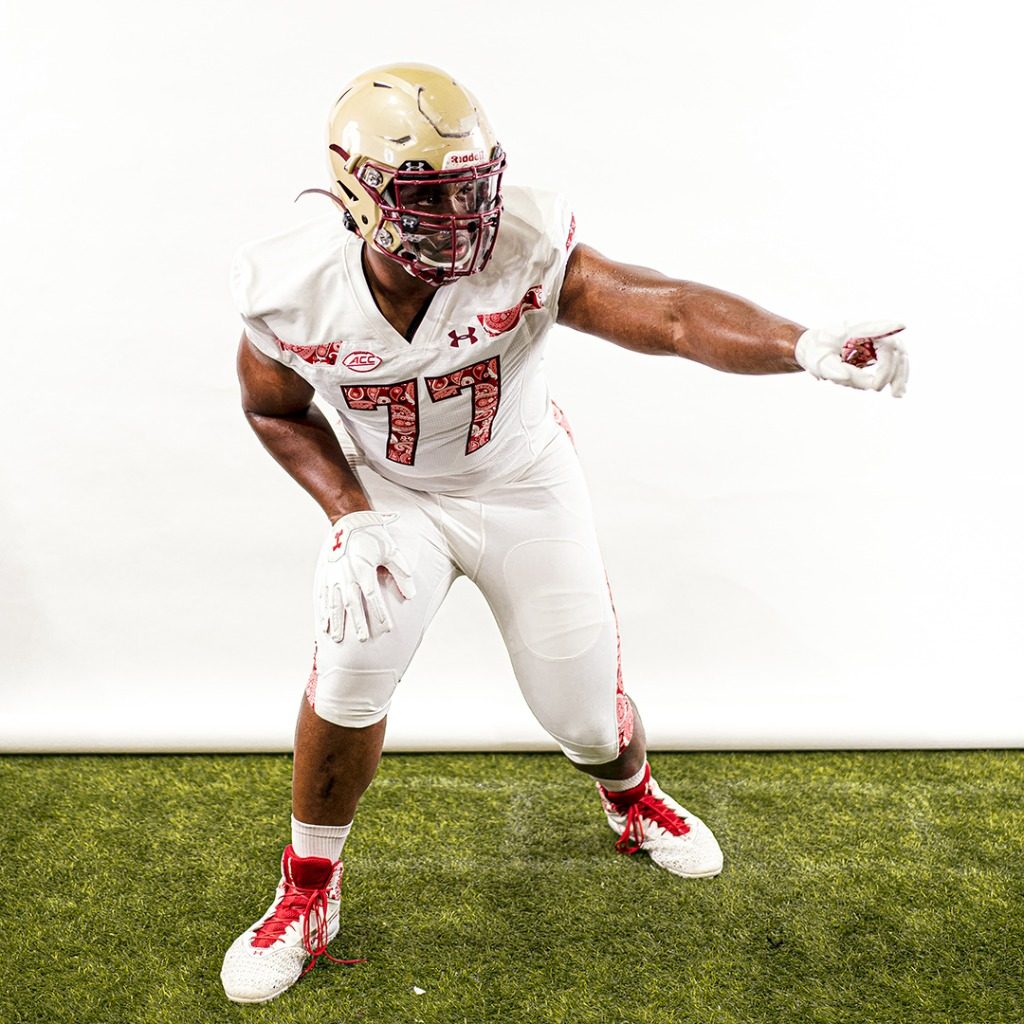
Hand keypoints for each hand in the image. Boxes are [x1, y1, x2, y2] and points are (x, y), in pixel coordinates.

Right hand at [318, 511, 415, 642]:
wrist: (349, 520)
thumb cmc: (374, 536)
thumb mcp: (392, 551)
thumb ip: (402, 573)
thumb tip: (411, 595)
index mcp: (363, 569)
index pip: (372, 597)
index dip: (379, 613)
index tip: (386, 628)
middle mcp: (346, 574)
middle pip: (352, 604)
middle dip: (357, 623)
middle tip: (362, 640)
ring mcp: (333, 575)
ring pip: (333, 603)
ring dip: (336, 621)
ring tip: (337, 638)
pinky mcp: (325, 574)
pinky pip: (322, 596)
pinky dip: (322, 611)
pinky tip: (324, 624)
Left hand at [795, 321, 908, 397]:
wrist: (815, 348)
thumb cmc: (816, 352)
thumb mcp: (819, 361)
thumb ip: (834, 369)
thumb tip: (851, 379)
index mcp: (854, 329)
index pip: (876, 328)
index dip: (889, 328)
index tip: (900, 327)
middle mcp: (869, 332)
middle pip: (893, 346)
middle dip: (895, 370)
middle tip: (892, 392)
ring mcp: (876, 340)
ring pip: (898, 355)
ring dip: (899, 375)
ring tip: (897, 394)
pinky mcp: (879, 350)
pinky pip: (894, 361)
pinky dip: (896, 375)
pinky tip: (897, 390)